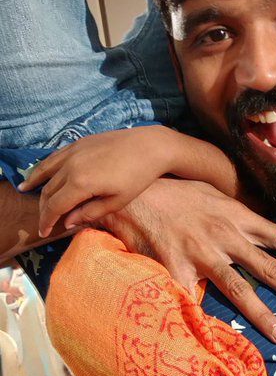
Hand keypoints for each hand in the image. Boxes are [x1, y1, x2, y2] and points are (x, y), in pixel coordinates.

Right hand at [18, 127, 173, 237]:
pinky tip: (39, 173)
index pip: (55, 206)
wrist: (149, 147)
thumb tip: (67, 222)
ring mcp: (73, 152)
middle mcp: (71, 166)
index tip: (44, 232)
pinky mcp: (78, 143)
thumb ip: (89, 213)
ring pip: (46, 172)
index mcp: (81, 183)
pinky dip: (43, 167)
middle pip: (48, 191)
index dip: (47, 221)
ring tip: (26, 193)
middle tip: (44, 220)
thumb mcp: (116, 202)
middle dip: (43, 208)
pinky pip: (54, 157)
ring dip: (36, 185)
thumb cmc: (138, 177)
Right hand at [103, 179, 275, 343]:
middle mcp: (226, 237)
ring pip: (239, 290)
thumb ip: (237, 214)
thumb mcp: (213, 194)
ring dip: (264, 316)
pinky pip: (194, 302)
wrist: (133, 192)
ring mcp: (202, 256)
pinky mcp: (177, 271)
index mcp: (238, 218)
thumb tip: (260, 228)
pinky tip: (218, 345)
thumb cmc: (174, 192)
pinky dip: (205, 322)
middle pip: (270, 269)